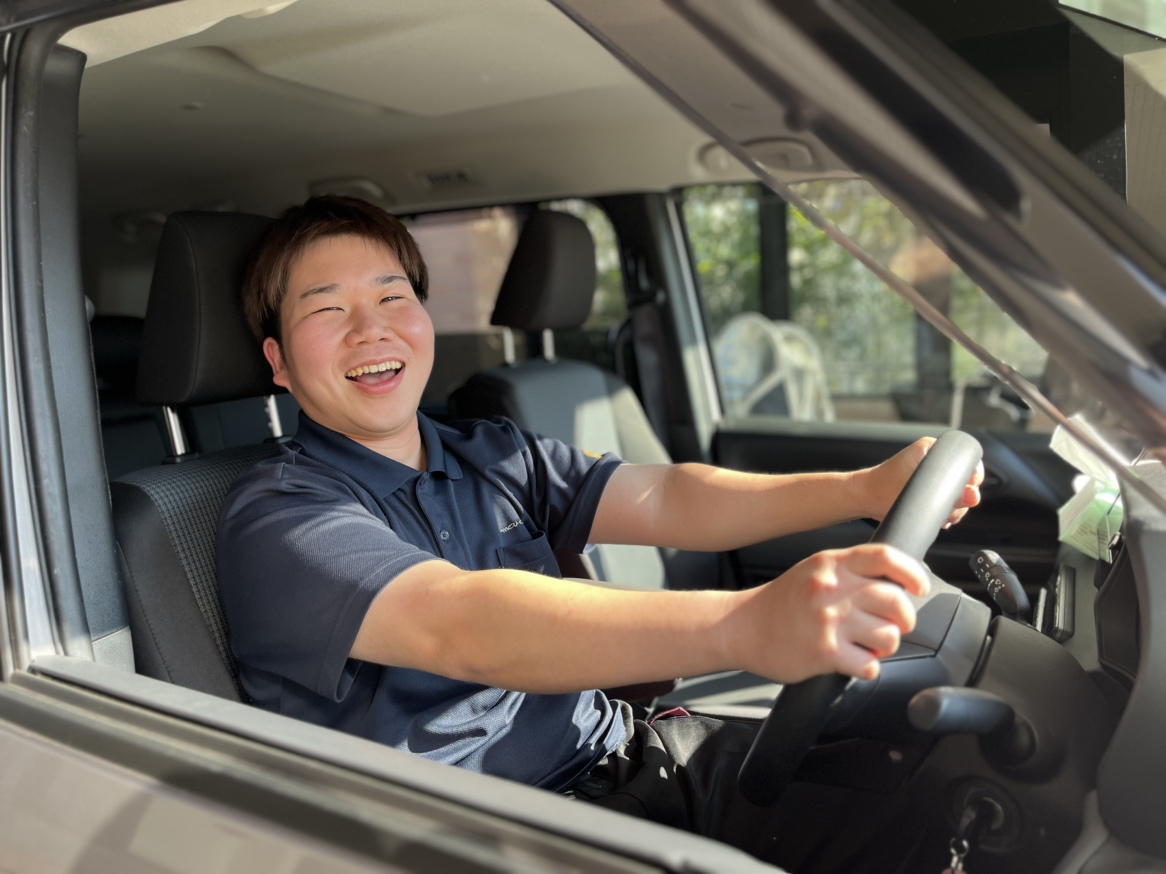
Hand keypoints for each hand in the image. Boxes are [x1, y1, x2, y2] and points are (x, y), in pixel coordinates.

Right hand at [731, 543, 929, 683]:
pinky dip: (866, 668)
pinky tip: (852, 661)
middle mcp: (832, 589)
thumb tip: (897, 582)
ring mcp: (829, 621)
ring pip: (888, 637)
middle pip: (896, 601)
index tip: (919, 588)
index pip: (886, 558)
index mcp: (832, 564)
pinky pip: (869, 665)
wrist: (740, 626)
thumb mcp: (814, 571)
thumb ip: (850, 571)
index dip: (912, 573)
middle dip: (904, 619)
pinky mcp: (824, 652)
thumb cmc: (781, 602)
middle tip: (895, 625)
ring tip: (867, 645)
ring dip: (885, 646)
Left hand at [864, 437, 982, 526]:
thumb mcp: (917, 494)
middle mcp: (934, 459)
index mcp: (932, 449)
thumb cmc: (881, 491)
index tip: (966, 496)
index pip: (968, 461)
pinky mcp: (928, 488)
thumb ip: (948, 497)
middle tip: (948, 511)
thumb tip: (974, 497)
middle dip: (960, 501)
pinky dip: (945, 511)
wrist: (863, 498)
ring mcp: (932, 474)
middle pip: (965, 481)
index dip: (972, 481)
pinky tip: (937, 518)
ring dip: (953, 509)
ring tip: (940, 516)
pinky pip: (947, 501)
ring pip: (958, 495)